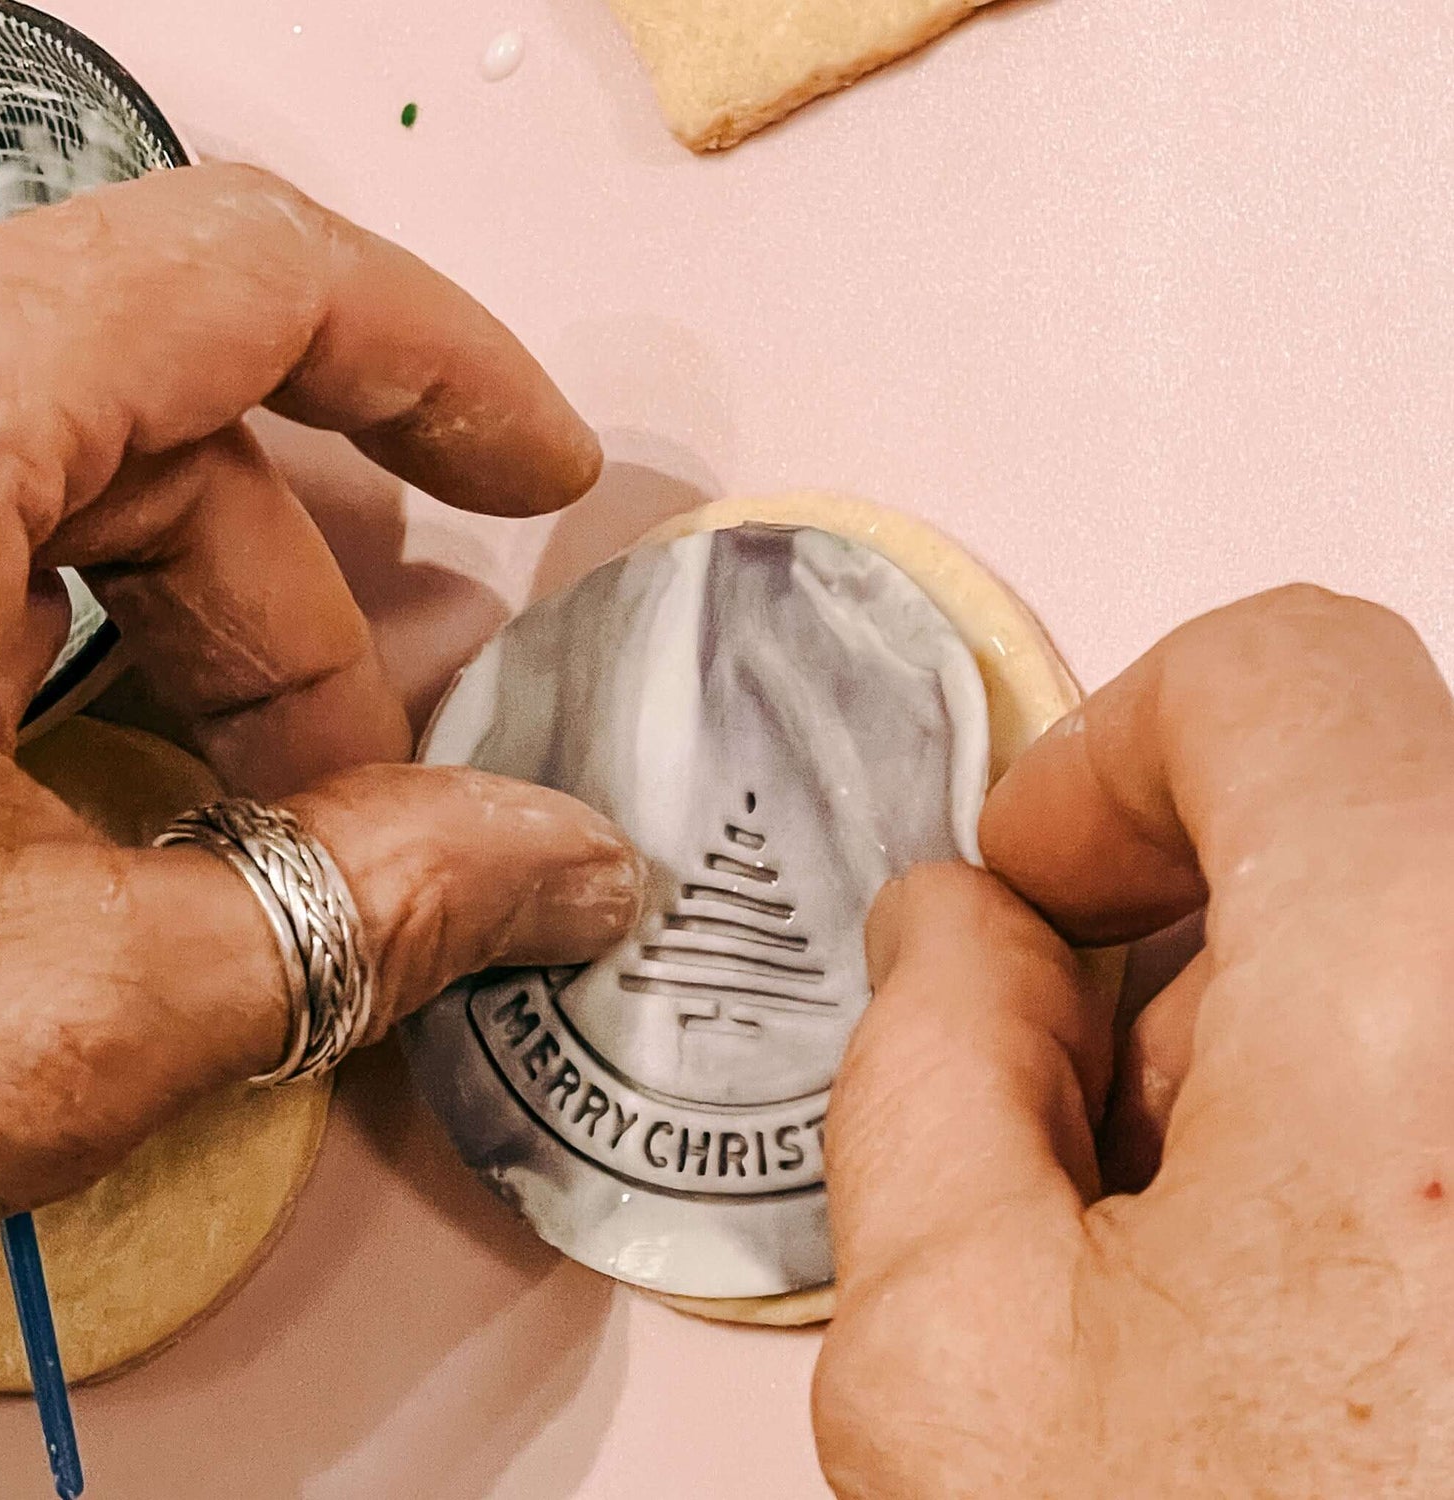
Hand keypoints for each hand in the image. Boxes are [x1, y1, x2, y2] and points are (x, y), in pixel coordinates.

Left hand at [0, 164, 640, 1225]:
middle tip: (369, 821)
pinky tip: (77, 807)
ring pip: (65, 488)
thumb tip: (579, 870)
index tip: (538, 479)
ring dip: (193, 665)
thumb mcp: (55, 1009)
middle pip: (170, 432)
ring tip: (220, 848)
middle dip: (302, 638)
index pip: (239, 276)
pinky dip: (71, 660)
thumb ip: (366, 916)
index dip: (438, 365)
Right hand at [814, 587, 1453, 1497]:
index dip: (1110, 748)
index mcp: (1429, 1015)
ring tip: (1205, 1254)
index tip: (1039, 887)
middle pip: (1365, 806)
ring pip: (1434, 929)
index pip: (1282, 673)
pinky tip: (1325, 1297)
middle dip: (1178, 929)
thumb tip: (956, 931)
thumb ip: (919, 1072)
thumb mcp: (963, 1372)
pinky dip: (1387, 1109)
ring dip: (1285, 1040)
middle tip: (1088, 1119)